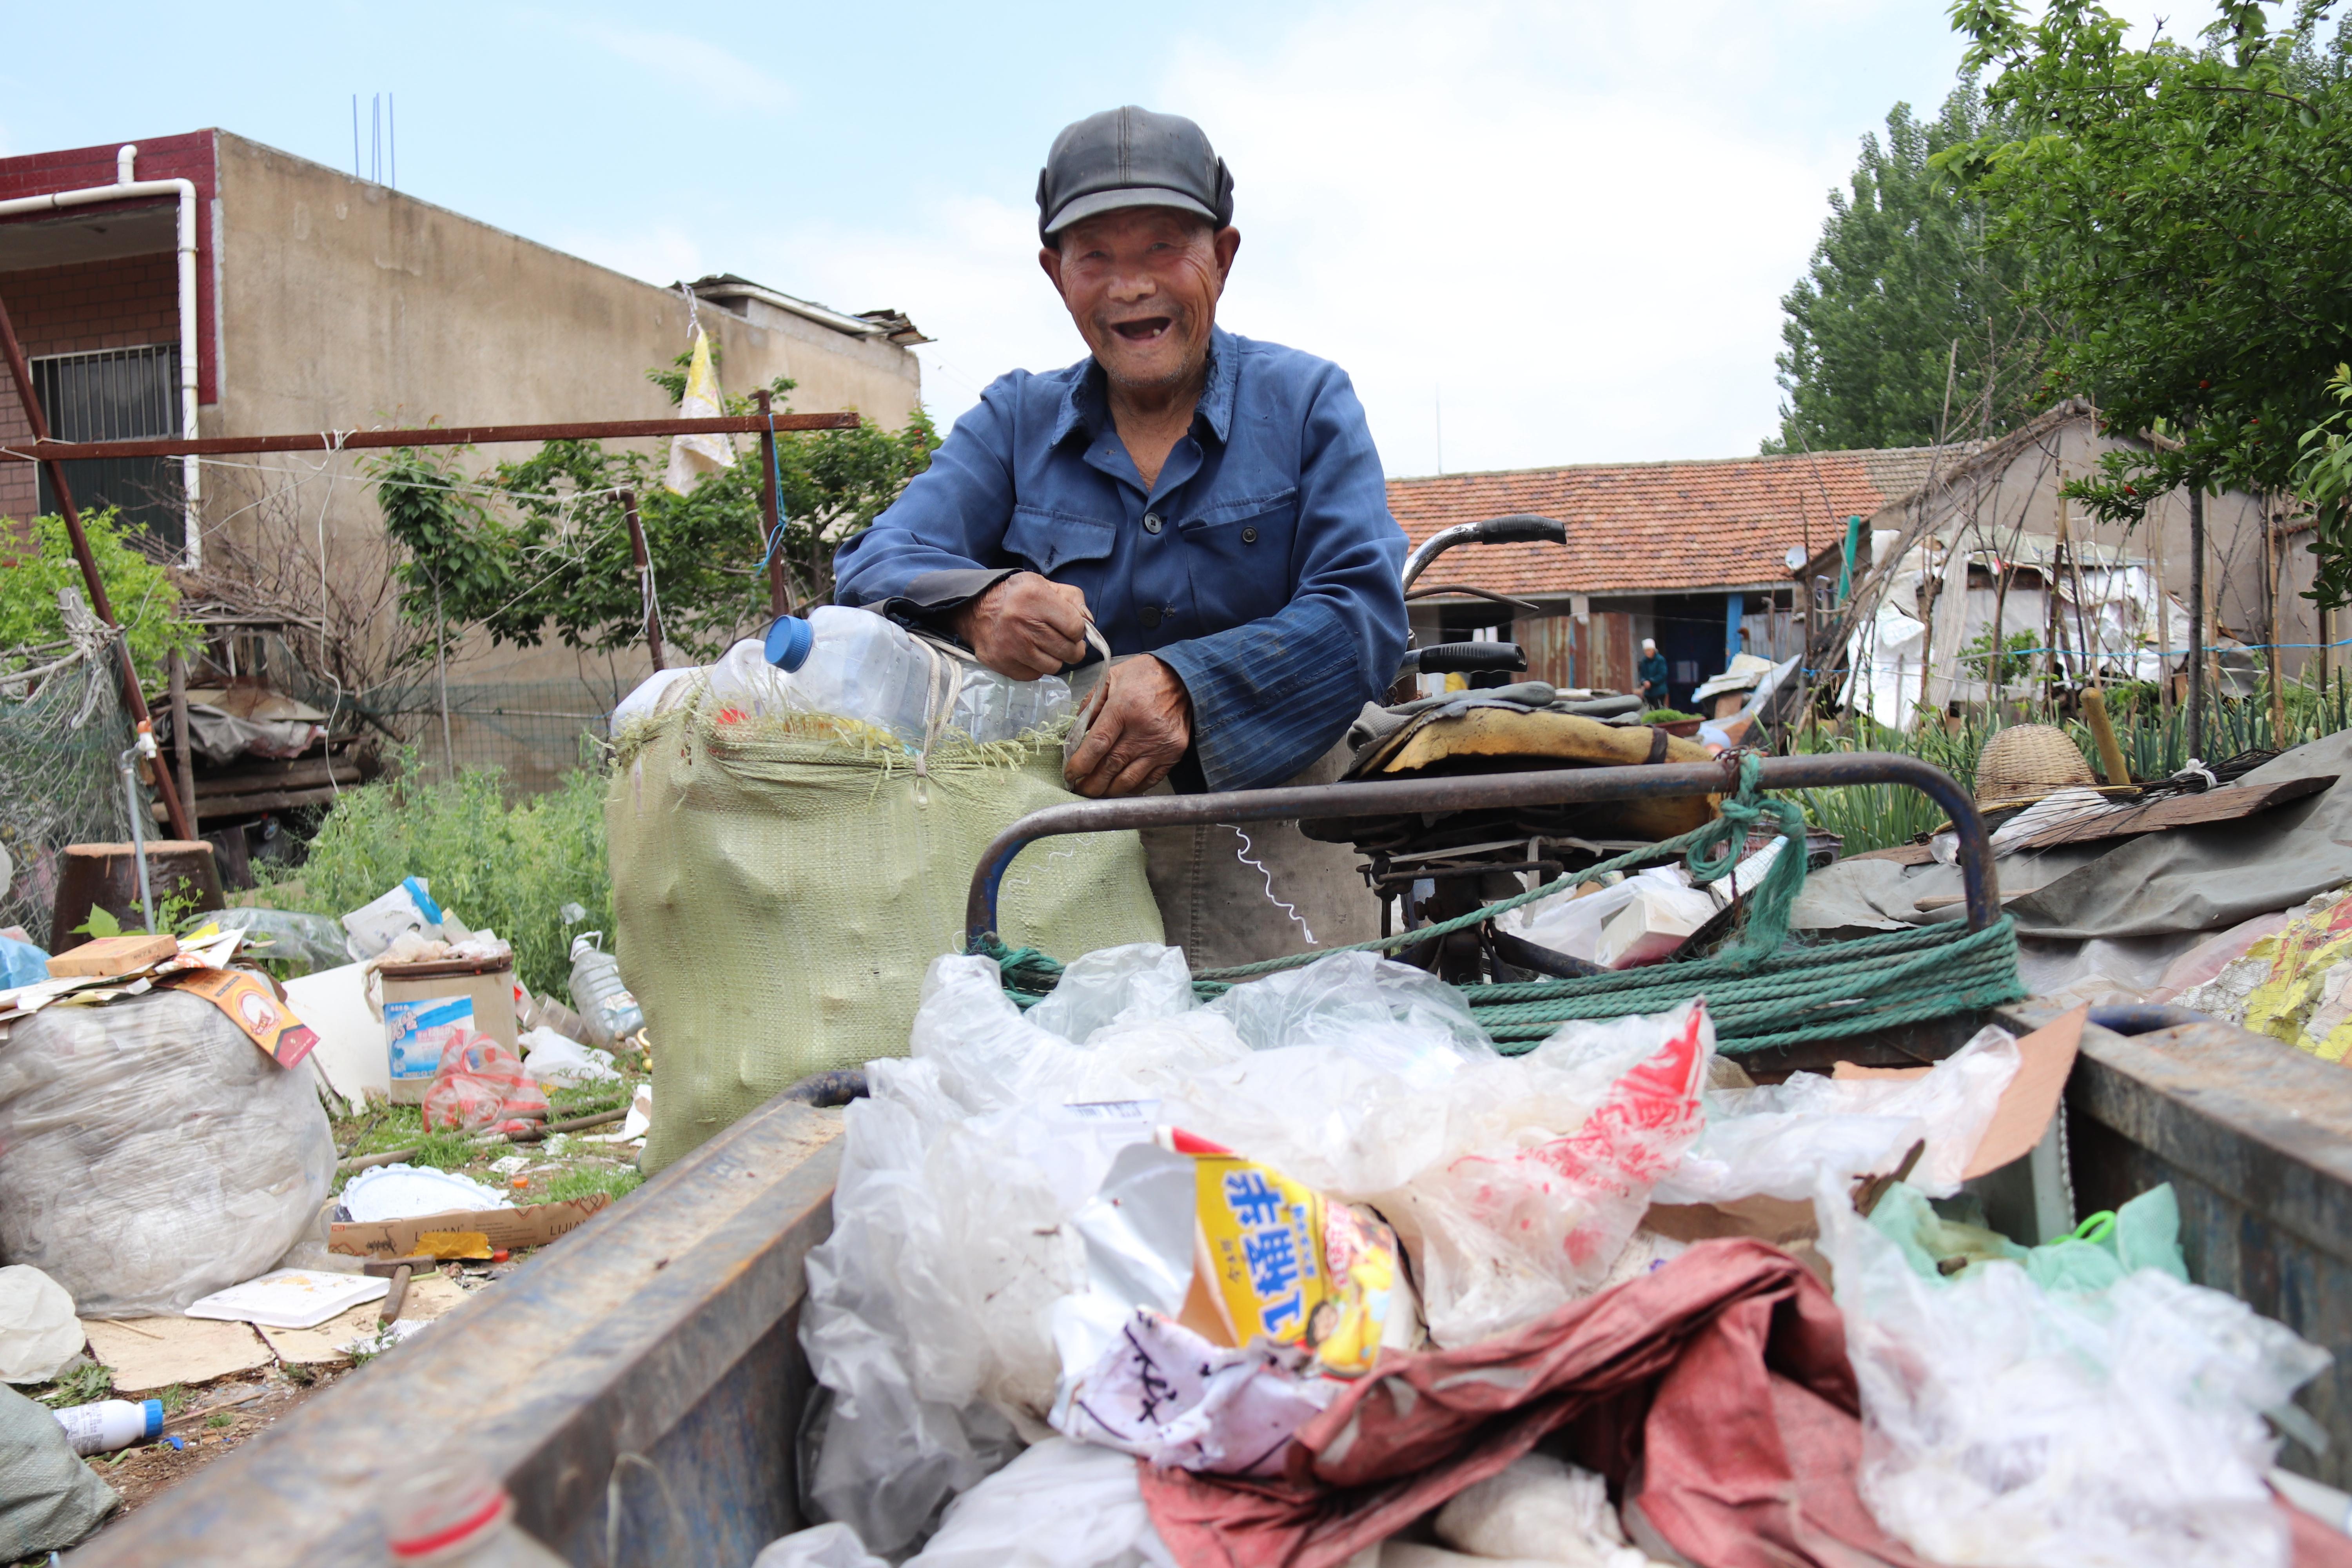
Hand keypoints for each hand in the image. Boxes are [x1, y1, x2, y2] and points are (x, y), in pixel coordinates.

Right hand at [950, 573, 1088, 680]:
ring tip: (1045, 645)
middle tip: (1063, 640)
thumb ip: (1073, 599)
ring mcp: (1011, 647)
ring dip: (1055, 658)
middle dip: (1072, 647)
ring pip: (1054, 666)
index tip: (1072, 628)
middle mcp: (1022, 624)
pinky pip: (1035, 675)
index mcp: (1035, 598)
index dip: (1079, 630)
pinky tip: (1029, 652)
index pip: (1076, 628)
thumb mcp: (1045, 585)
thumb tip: (1089, 623)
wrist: (976, 610)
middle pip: (1068, 651)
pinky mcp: (1003, 664)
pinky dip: (1037, 666)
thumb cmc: (1018, 597)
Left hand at [1065, 657, 1191, 796]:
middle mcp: (1143, 730)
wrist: (1186, 677)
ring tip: (1095, 792)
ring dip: (1108, 790)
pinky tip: (1119, 787)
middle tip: (1078, 789)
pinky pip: (1149, 780)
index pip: (1097, 745)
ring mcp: (1160, 745)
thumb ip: (1091, 704)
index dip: (1080, 764)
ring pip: (1129, 779)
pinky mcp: (1174, 753)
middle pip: (1111, 767)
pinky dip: (1131, 788)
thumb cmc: (1145, 676)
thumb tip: (1077, 734)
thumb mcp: (1112, 678)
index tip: (1069, 774)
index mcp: (1124, 708)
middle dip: (1091, 784)